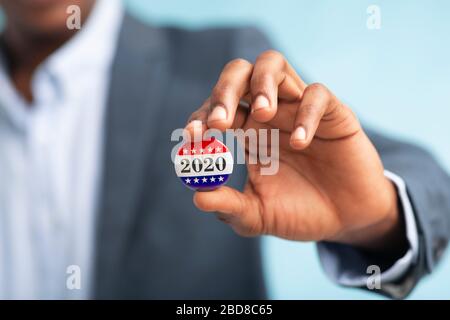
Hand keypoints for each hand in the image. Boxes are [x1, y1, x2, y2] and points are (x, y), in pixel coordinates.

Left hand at [185, 50, 404, 251]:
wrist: (345, 219)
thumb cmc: (299, 212)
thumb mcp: (258, 216)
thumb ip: (230, 208)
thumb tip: (197, 198)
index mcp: (246, 132)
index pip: (215, 109)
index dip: (200, 117)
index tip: (192, 136)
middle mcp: (269, 113)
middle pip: (238, 74)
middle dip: (224, 91)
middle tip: (220, 122)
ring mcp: (298, 108)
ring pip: (273, 64)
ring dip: (262, 82)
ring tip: (262, 114)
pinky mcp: (332, 112)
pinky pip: (317, 94)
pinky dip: (306, 114)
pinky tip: (301, 144)